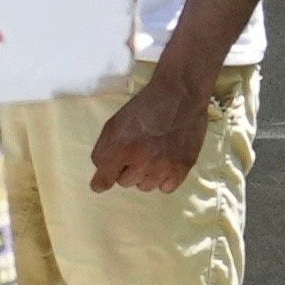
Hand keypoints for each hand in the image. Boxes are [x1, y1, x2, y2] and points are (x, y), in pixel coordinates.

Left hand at [90, 67, 215, 195]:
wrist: (179, 96)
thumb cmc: (143, 108)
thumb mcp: (113, 124)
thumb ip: (104, 150)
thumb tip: (102, 172)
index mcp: (120, 149)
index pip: (105, 180)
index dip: (102, 182)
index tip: (101, 183)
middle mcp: (141, 161)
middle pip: (124, 182)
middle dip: (127, 169)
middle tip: (137, 152)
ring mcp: (163, 166)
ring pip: (145, 186)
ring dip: (145, 174)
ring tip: (153, 155)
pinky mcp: (182, 167)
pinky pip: (166, 188)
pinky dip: (164, 179)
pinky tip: (165, 164)